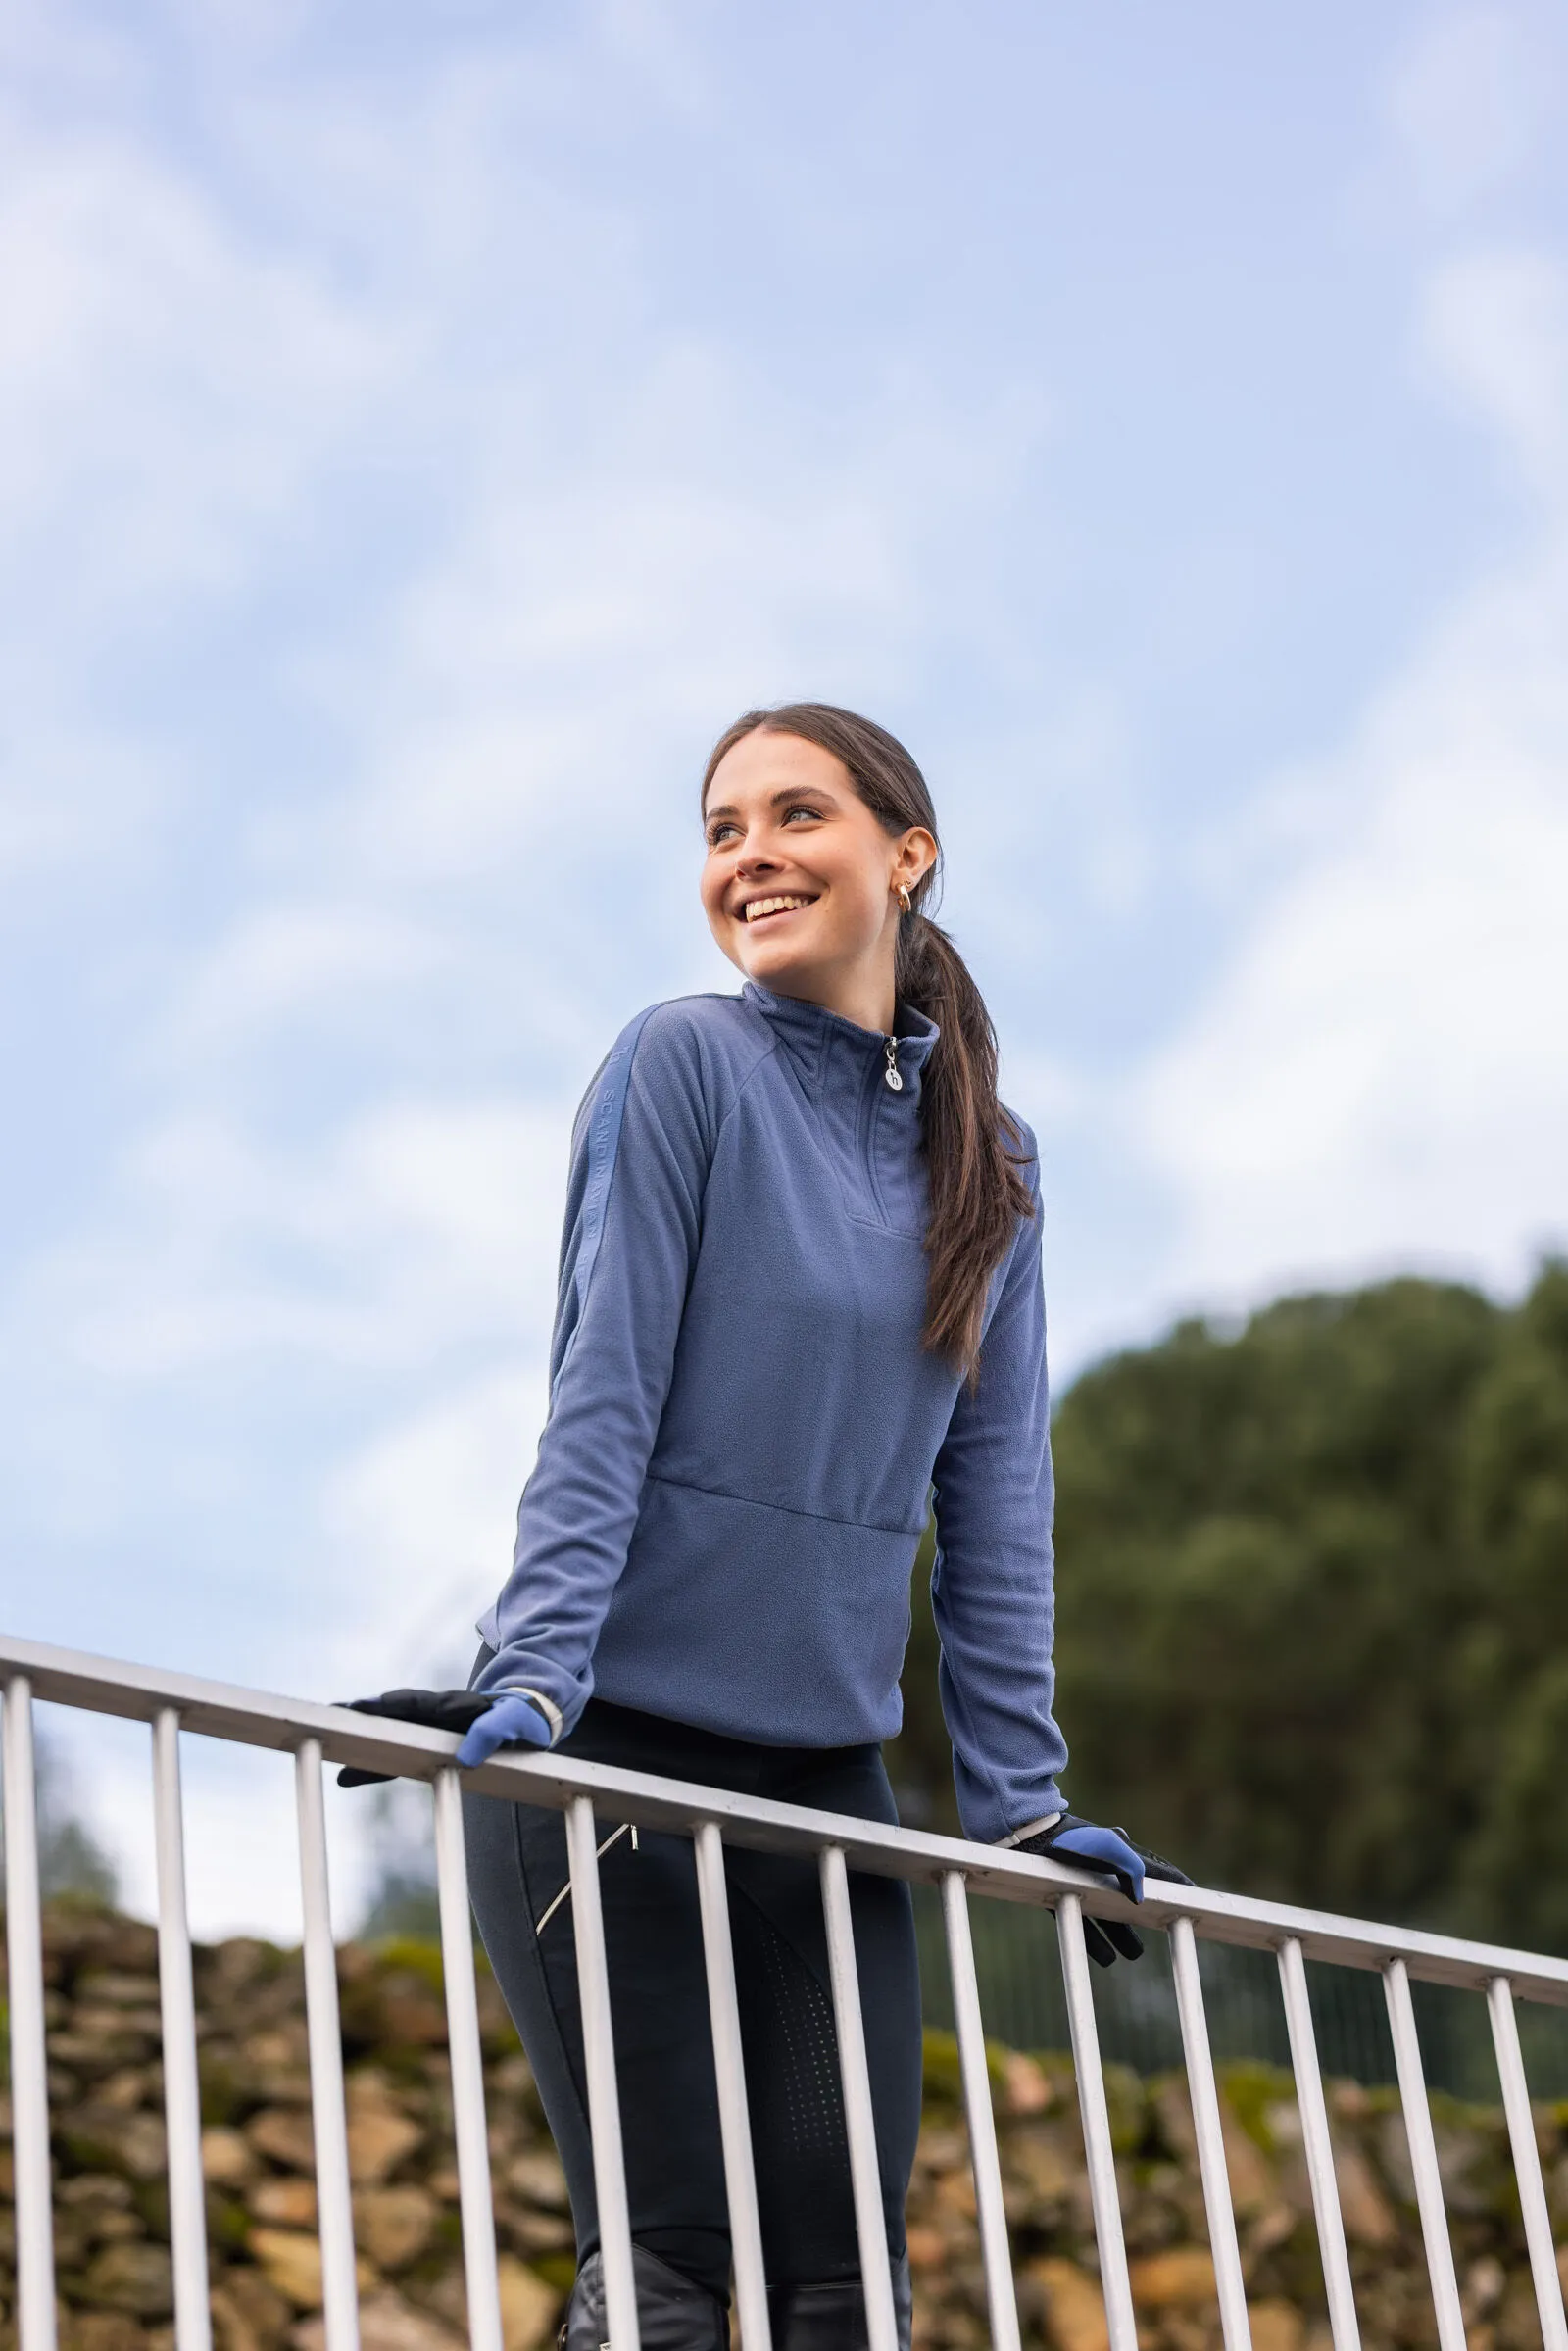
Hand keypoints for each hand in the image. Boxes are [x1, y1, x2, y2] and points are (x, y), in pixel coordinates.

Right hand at [333, 1687, 549, 1784]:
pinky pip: (393, 1754)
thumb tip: (465, 1758)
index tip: (362, 1711)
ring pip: (387, 1731)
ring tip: (325, 1741)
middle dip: (363, 1714)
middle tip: (331, 1716)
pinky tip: (344, 1777)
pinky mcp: (427, 1744)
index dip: (390, 1708)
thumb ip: (493, 1733)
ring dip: (358, 1736)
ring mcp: (429, 1727)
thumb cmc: (522, 1719)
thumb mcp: (516, 1722)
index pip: (418, 1704)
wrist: (526, 1714)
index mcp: (456, 1705)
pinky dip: (370, 1765)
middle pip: (393, 1712)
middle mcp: (436, 1711)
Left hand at [1017, 1814, 1192, 1966]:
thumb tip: (1142, 1900)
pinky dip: (1096, 1942)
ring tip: (1133, 1954)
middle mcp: (1106, 1870)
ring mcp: (1085, 1883)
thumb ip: (1134, 1869)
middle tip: (1168, 1933)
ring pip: (1110, 1916)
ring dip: (1122, 1936)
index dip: (1176, 1885)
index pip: (1157, 1873)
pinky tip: (1106, 1959)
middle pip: (1134, 1901)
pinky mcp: (1065, 1893)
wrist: (1032, 1836)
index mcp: (1123, 1854)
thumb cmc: (1075, 1838)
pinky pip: (1084, 1923)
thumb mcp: (1111, 1846)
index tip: (1195, 1899)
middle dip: (1150, 1918)